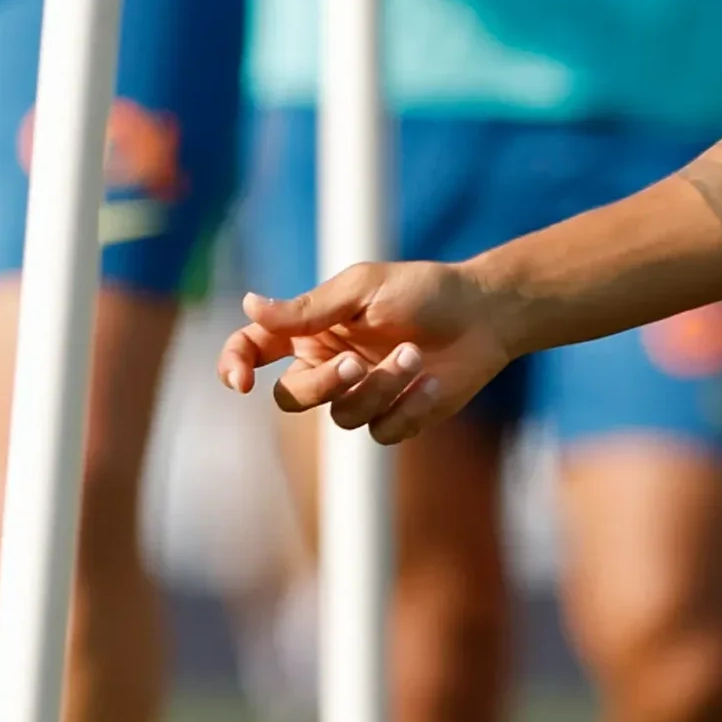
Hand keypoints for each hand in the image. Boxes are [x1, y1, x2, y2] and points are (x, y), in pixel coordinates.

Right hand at [216, 260, 516, 442]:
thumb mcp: (363, 289)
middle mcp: (330, 365)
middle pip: (293, 397)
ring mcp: (362, 395)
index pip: (254, 350)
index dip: (235, 365)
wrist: (485, 313)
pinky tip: (436, 382)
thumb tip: (248, 305)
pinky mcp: (397, 417)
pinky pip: (383, 432)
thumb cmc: (423, 290)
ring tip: (417, 355)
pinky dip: (410, 407)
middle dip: (322, 384)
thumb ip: (308, 308)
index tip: (242, 380)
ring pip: (342, 416)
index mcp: (312, 330)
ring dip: (380, 387)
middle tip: (355, 363)